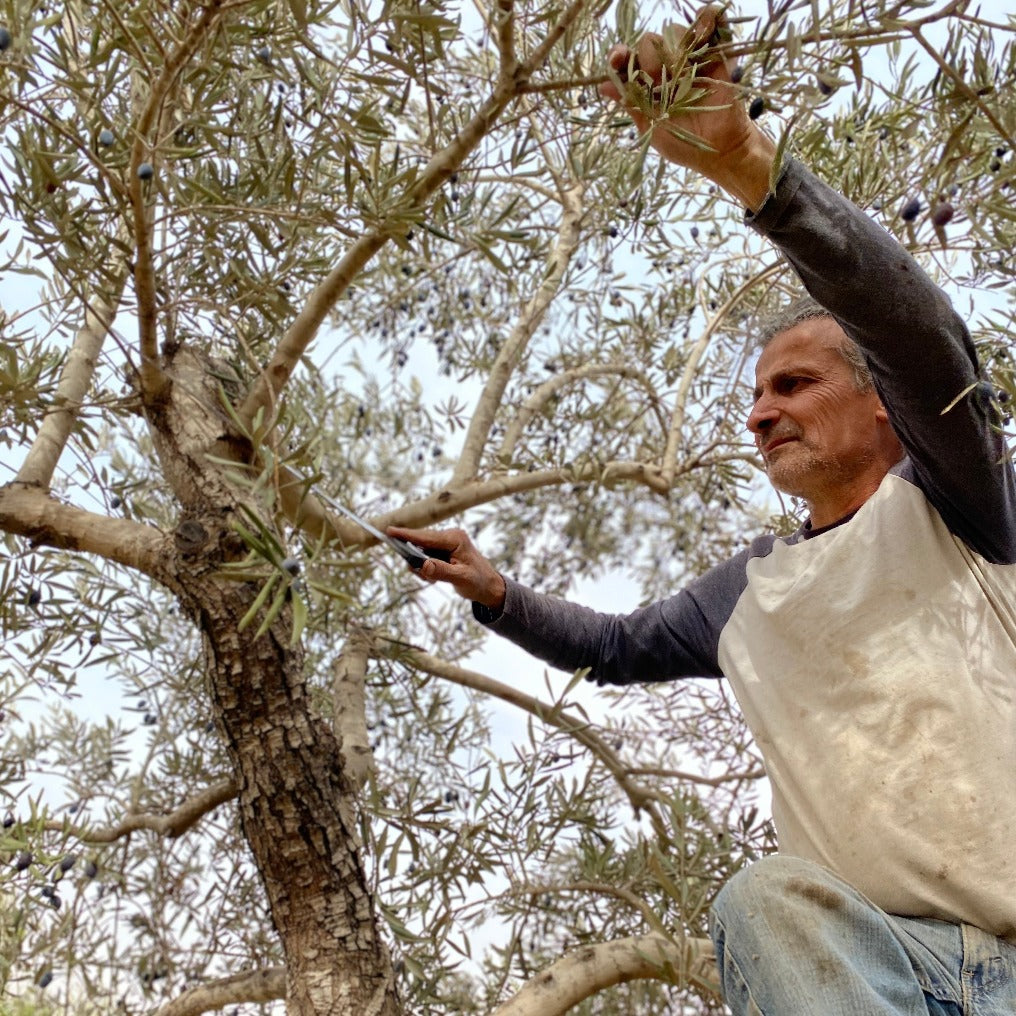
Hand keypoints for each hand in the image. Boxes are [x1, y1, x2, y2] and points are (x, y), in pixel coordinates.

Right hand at [386, 526, 506, 608]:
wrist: (488, 586)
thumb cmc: (478, 581)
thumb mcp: (461, 578)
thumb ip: (441, 571)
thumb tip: (422, 565)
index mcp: (455, 538)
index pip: (426, 536)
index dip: (407, 535)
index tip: (389, 531)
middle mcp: (449, 536)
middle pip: (421, 543)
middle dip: (416, 560)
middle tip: (424, 576)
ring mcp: (446, 543)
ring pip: (421, 552)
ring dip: (422, 567)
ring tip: (435, 580)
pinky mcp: (443, 550)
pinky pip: (425, 557)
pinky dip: (426, 569)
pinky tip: (436, 578)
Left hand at [599, 4, 775, 210]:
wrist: (718, 150)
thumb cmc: (683, 144)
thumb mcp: (651, 128)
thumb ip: (631, 104)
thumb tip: (603, 86)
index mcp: (647, 84)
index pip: (628, 60)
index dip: (620, 56)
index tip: (618, 58)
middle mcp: (665, 68)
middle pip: (649, 42)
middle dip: (649, 58)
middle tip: (659, 81)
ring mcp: (689, 59)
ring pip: (674, 32)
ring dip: (673, 46)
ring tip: (680, 71)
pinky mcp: (715, 53)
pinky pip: (709, 23)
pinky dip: (706, 18)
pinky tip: (704, 29)